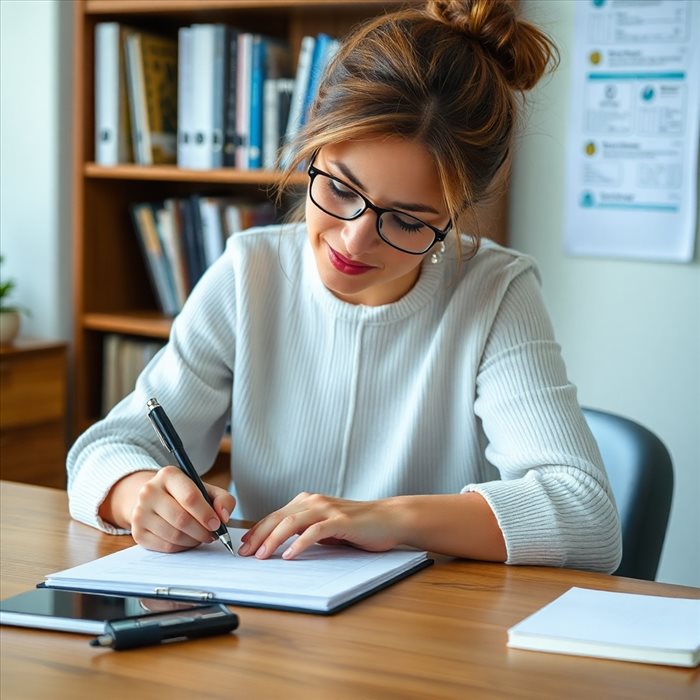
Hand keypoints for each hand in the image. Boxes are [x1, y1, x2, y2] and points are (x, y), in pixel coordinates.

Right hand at [106, 467, 235, 552]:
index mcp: (168, 475)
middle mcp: (149, 491)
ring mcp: (140, 512)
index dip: (206, 514)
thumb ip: (223, 499)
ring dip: (193, 540)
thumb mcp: (206, 490)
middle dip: (202, 531)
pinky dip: (182, 547)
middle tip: (212, 535)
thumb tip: (224, 517)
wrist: (155, 500)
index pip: (190, 497)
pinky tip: (188, 540)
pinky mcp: (137, 532)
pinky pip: (165, 547)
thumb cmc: (185, 495)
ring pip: (174, 535)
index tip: (217, 524)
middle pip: (181, 519)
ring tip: (200, 536)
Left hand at [238, 492, 400, 559]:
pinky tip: (289, 555)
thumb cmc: (358, 527)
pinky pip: (314, 531)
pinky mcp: (341, 521)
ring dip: (273, 539)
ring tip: (261, 556)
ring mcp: (327, 509)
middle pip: (278, 518)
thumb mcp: (326, 528)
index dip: (257, 531)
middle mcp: (315, 501)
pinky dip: (299, 543)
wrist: (389, 519)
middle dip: (258, 536)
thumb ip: (306, 531)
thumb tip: (281, 546)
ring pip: (292, 523)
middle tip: (244, 553)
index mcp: (308, 502)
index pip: (275, 516)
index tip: (244, 547)